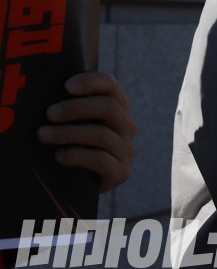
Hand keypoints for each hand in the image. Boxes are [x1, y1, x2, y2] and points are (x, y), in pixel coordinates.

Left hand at [37, 72, 136, 191]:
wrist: (77, 186)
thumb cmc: (70, 147)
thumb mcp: (72, 123)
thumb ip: (67, 108)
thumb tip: (39, 90)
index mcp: (116, 107)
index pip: (110, 84)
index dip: (91, 81)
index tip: (66, 86)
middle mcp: (126, 126)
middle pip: (109, 107)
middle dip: (76, 108)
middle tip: (49, 113)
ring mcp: (125, 149)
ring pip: (102, 135)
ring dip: (69, 133)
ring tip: (43, 135)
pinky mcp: (121, 172)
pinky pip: (101, 160)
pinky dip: (78, 155)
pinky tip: (59, 156)